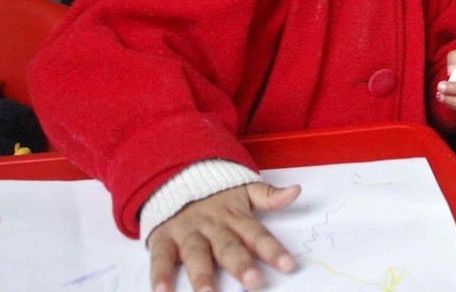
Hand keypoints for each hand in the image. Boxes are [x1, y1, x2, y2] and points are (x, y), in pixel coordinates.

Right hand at [147, 182, 300, 291]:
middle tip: (253, 283)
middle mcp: (212, 226)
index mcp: (235, 217)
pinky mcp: (163, 238)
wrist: (174, 176)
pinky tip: (162, 291)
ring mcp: (187, 232)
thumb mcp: (244, 189)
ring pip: (195, 254)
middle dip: (241, 265)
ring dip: (201, 275)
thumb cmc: (215, 193)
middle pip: (228, 247)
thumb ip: (269, 196)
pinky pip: (160, 258)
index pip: (258, 235)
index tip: (288, 266)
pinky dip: (159, 274)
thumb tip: (296, 191)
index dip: (273, 250)